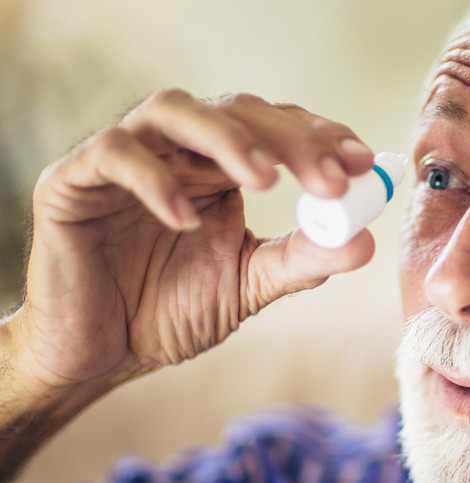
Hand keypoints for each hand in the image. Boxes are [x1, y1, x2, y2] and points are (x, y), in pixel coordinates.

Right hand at [7, 89, 376, 390]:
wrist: (100, 354)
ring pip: (174, 109)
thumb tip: (364, 242)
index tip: (363, 162)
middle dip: (291, 139)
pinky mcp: (73, 180)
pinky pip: (114, 154)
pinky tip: (187, 219)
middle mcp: (177, 151)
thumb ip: (301, 261)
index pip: (276, 128)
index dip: (320, 136)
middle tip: (331, 178)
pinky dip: (153, 179)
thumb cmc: (168, 311)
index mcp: (220, 169)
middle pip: (238, 111)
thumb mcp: (248, 285)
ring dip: (228, 138)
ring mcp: (125, 159)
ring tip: (266, 179)